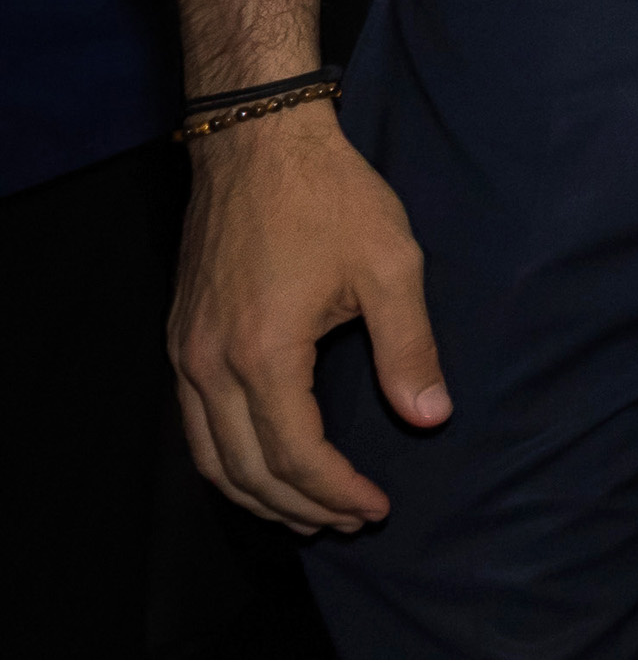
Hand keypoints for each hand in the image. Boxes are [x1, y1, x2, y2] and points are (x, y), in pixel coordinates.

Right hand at [172, 105, 444, 531]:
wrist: (258, 143)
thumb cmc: (330, 197)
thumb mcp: (390, 266)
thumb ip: (410, 347)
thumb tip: (430, 417)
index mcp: (264, 355)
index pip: (296, 456)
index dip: (337, 492)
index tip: (378, 507)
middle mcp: (209, 366)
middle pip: (247, 470)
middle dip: (300, 507)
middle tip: (350, 521)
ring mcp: (186, 354)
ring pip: (209, 457)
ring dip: (258, 494)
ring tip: (310, 511)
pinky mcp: (180, 339)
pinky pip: (192, 425)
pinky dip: (227, 460)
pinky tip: (263, 464)